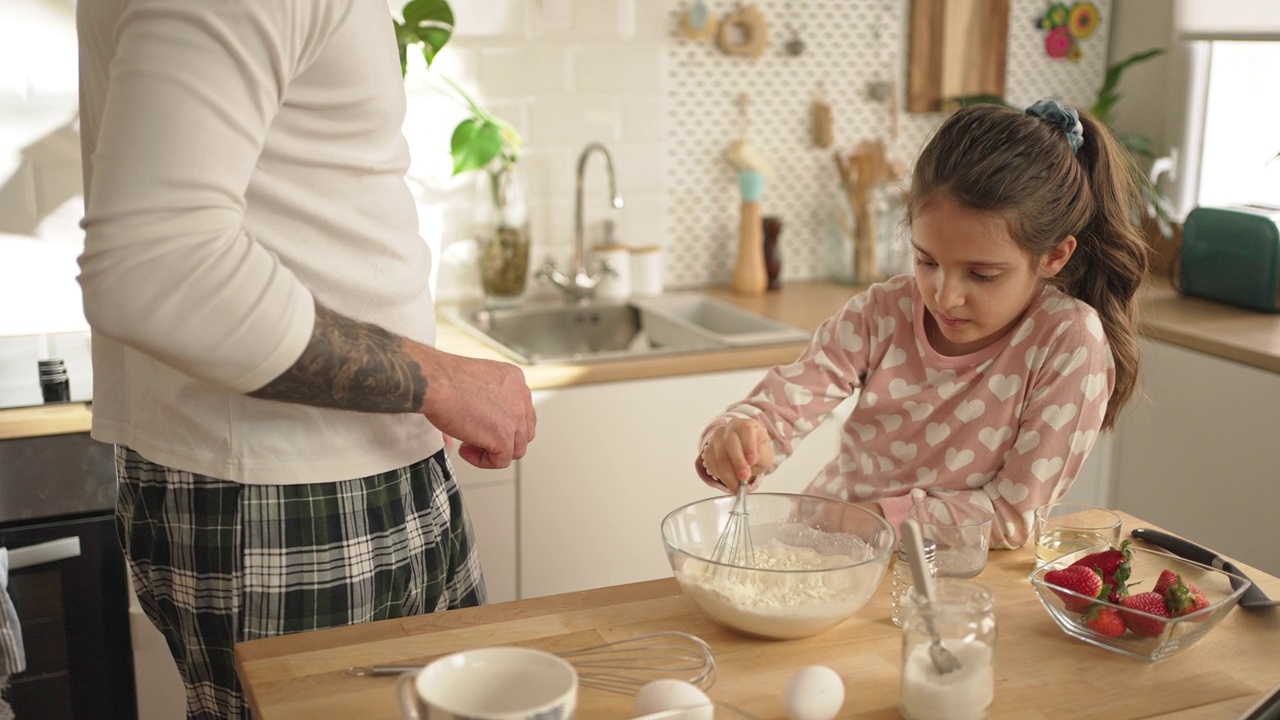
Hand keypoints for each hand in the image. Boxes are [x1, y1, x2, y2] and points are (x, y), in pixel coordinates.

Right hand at [413, 346, 534, 469]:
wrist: (436, 383)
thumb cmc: (444, 379)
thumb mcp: (473, 382)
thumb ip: (483, 400)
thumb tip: (473, 423)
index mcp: (514, 379)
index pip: (522, 410)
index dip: (504, 423)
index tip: (483, 425)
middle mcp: (521, 397)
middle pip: (523, 431)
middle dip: (502, 439)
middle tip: (477, 437)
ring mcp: (515, 418)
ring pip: (516, 449)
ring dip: (493, 451)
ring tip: (469, 444)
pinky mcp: (504, 437)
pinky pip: (501, 461)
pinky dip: (483, 461)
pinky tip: (465, 450)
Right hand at [700, 418, 772, 491]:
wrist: (747, 455)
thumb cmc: (757, 452)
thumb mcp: (765, 455)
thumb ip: (760, 456)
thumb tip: (751, 461)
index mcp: (747, 425)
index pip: (746, 430)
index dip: (748, 445)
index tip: (752, 461)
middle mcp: (730, 428)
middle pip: (730, 442)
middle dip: (737, 462)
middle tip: (744, 477)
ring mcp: (717, 438)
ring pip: (719, 455)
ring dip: (728, 473)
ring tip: (737, 485)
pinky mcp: (708, 450)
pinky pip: (710, 463)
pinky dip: (719, 475)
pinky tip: (728, 481)